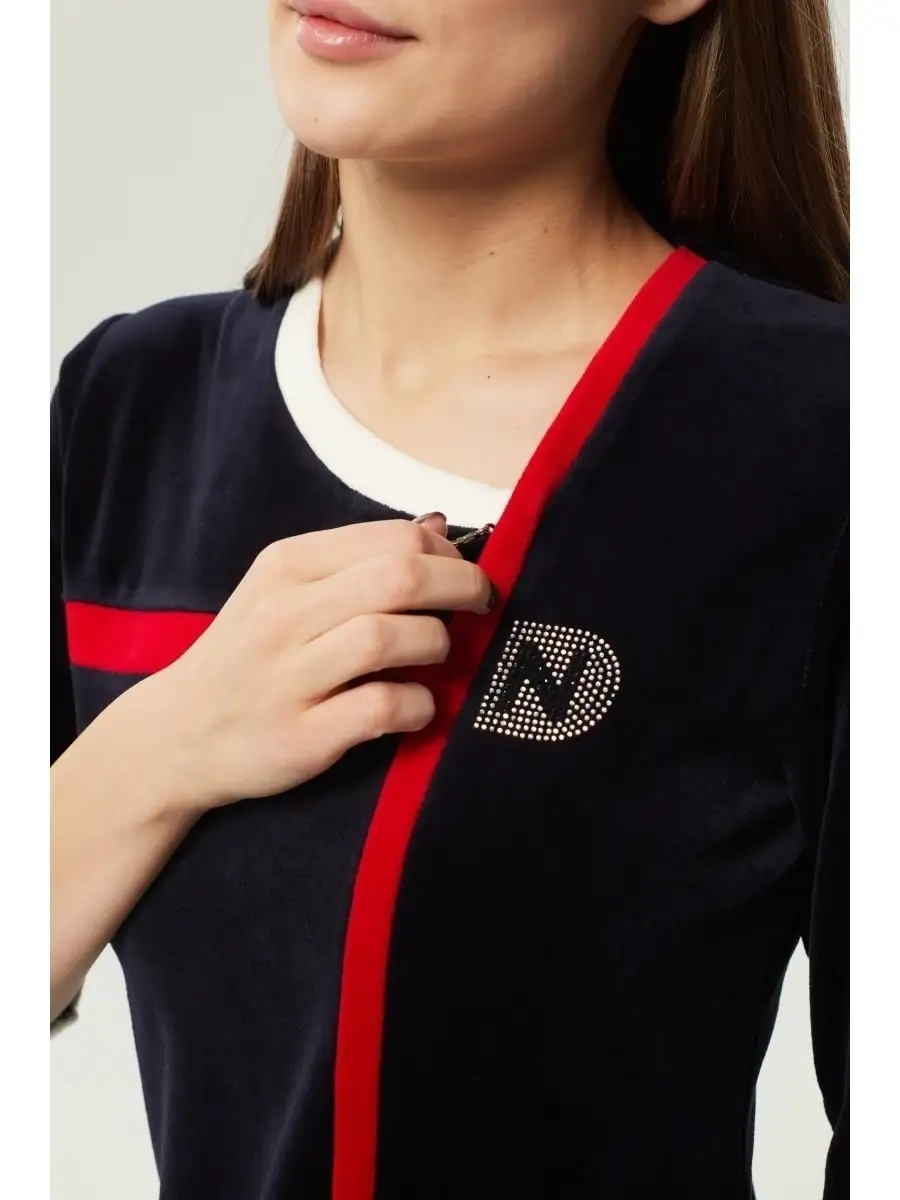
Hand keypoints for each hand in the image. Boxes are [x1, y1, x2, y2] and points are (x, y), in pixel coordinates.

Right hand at [147, 515, 492, 810]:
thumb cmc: (247, 656)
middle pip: (400, 578)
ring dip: (437, 645)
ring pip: (389, 637)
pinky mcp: (300, 736)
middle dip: (462, 587)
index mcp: (287, 565)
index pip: (393, 538)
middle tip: (482, 606)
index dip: (449, 555)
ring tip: (437, 656)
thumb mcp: (285, 591)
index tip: (464, 574)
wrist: (176, 735)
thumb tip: (438, 527)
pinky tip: (417, 705)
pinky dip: (418, 704)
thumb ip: (358, 560)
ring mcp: (288, 677)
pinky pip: (381, 707)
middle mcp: (284, 614)